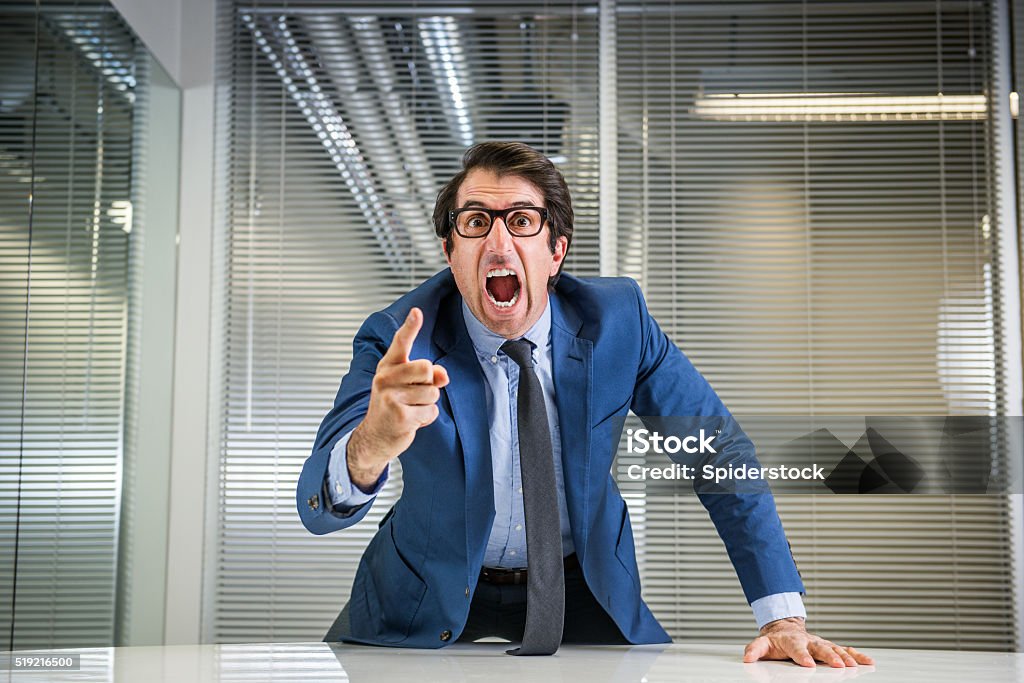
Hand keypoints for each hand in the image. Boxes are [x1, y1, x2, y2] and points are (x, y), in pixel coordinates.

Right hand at [347, 308, 448, 488]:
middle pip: (426, 367)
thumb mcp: (407, 386)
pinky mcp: (399, 415)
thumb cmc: (392, 407)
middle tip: (414, 394)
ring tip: (411, 409)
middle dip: (429, 382)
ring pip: (432, 392)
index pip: (400, 342)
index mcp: (388, 367)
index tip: (417, 312)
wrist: (374, 437)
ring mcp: (391, 396)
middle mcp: (385, 378)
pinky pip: (430, 411)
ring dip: (427, 404)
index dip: (410, 327)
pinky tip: (411, 420)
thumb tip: (443, 376)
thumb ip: (428, 375)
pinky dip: (426, 418)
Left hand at [743, 617, 874, 667]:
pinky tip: (868, 661)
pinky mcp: (830, 646)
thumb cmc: (775, 640)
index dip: (802, 656)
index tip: (808, 663)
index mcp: (792, 640)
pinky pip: (845, 650)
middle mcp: (809, 641)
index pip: (796, 648)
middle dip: (829, 656)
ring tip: (854, 665)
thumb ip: (755, 650)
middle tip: (838, 665)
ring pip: (835, 648)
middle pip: (820, 648)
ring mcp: (821, 643)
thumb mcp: (762, 643)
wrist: (785, 628)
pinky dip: (857, 655)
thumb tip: (747, 658)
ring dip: (845, 657)